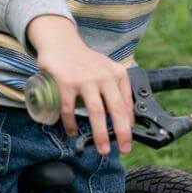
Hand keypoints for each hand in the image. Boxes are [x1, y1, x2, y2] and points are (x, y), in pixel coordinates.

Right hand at [27, 15, 132, 154]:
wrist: (62, 43)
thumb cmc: (86, 61)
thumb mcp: (108, 70)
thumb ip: (116, 89)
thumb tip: (126, 117)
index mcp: (117, 74)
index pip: (127, 103)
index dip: (129, 123)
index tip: (129, 139)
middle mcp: (104, 76)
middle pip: (116, 109)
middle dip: (122, 133)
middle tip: (124, 150)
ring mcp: (85, 79)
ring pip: (96, 112)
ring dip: (100, 134)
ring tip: (102, 149)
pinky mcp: (66, 83)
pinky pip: (70, 109)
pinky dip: (71, 124)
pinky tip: (72, 132)